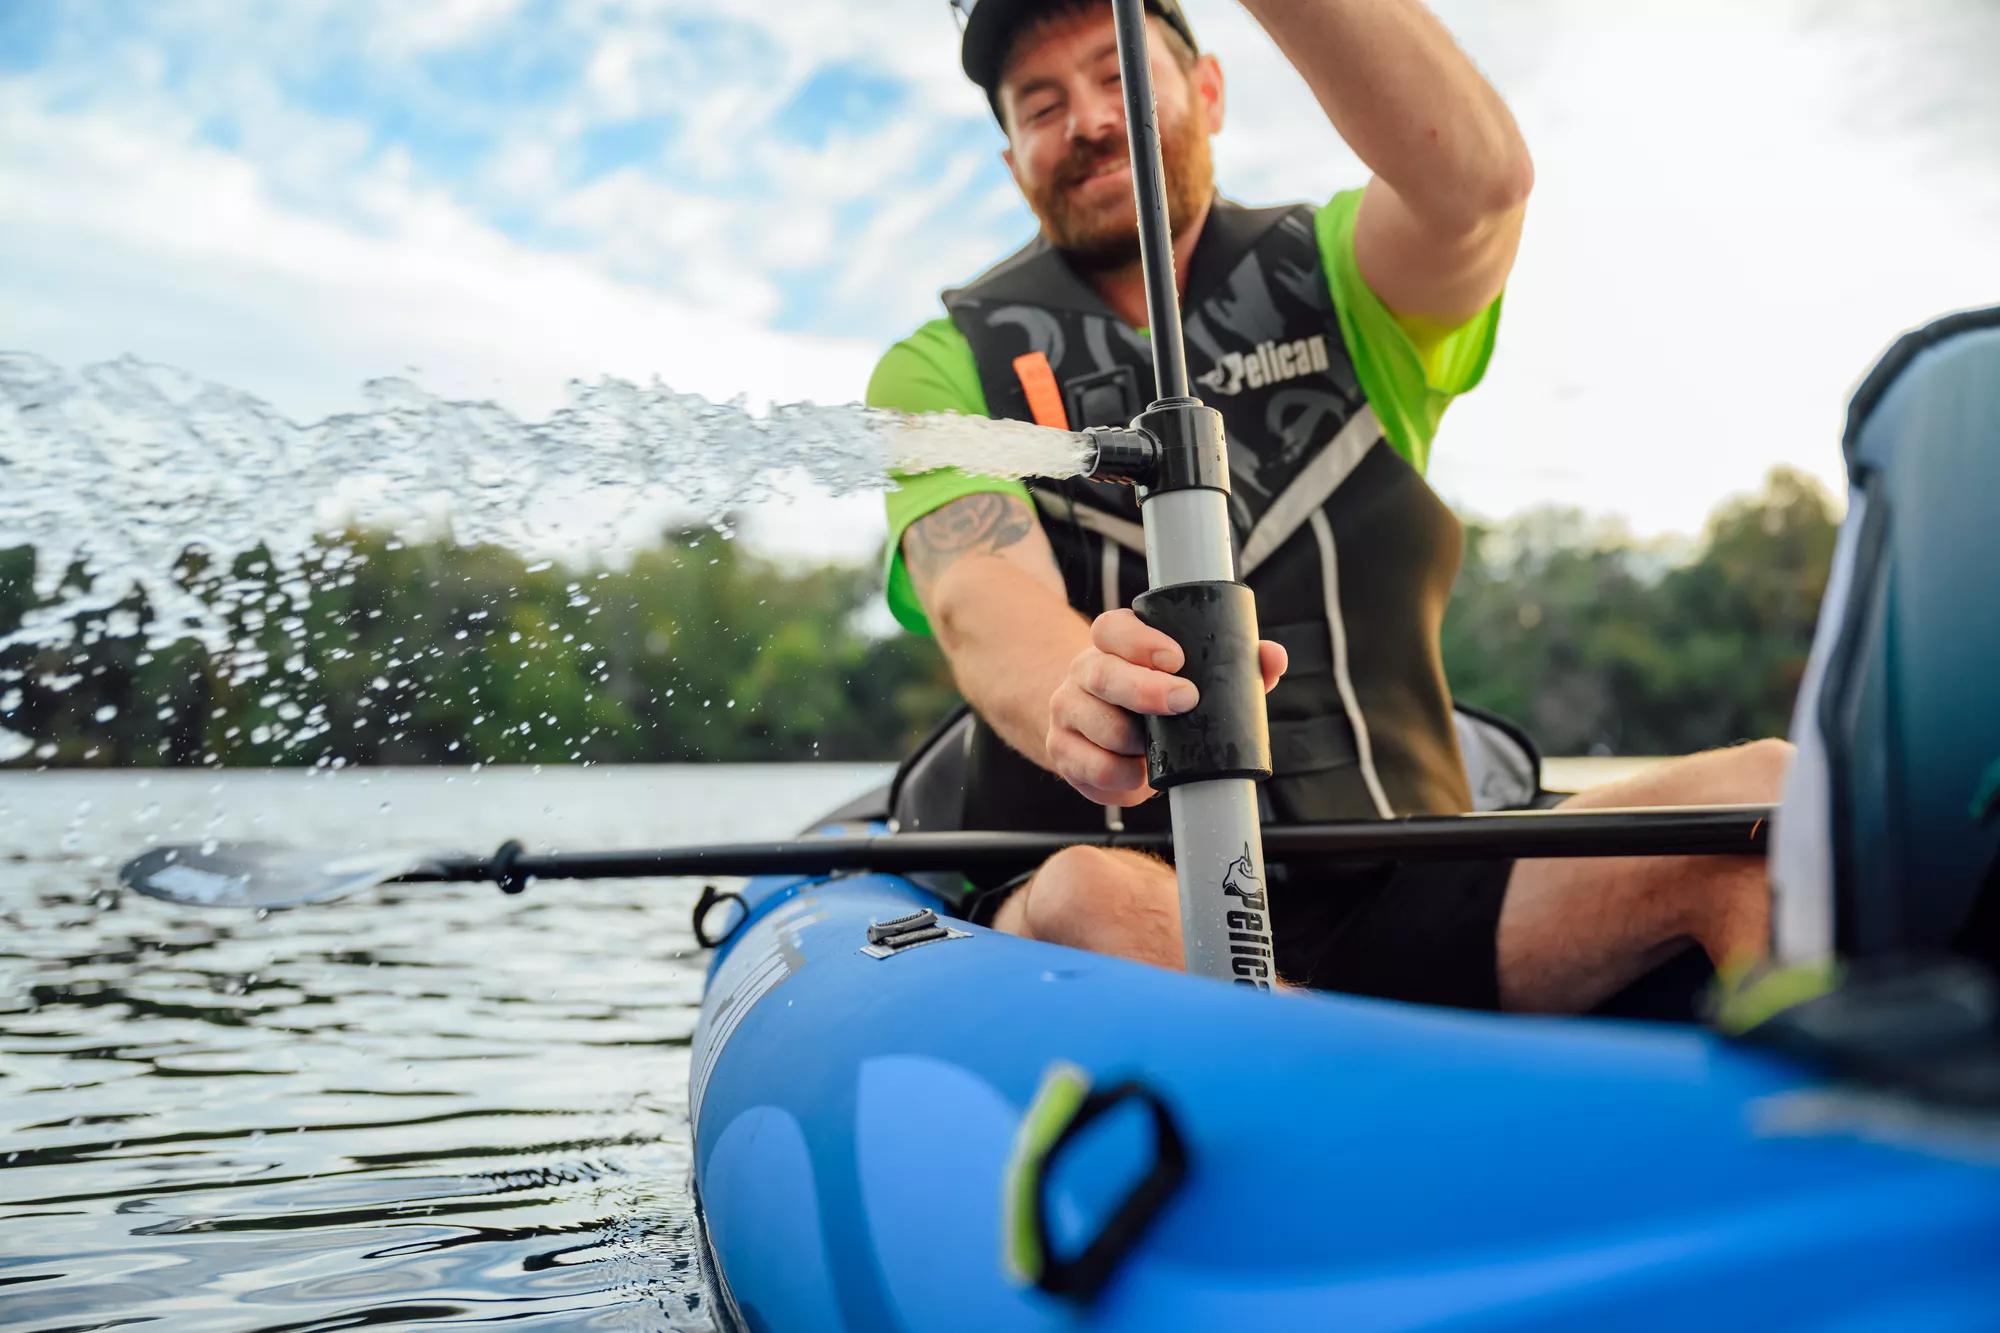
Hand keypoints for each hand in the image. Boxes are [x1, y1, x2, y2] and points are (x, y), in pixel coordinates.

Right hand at [1046, 608, 1287, 807]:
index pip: (1113, 628)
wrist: (1098, 728)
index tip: (1177, 658)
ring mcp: (1068, 710)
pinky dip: (1118, 777)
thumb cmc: (1154, 697)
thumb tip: (1272, 657)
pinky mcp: (1062, 750)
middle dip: (1144, 689)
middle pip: (1101, 673)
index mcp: (1113, 643)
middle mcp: (1084, 671)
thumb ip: (1233, 664)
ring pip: (1094, 723)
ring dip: (1131, 741)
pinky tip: (1136, 775)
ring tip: (1155, 749)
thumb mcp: (1191, 675)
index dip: (1141, 640)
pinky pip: (1088, 767)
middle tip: (1184, 701)